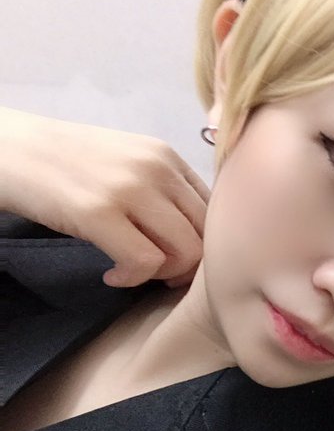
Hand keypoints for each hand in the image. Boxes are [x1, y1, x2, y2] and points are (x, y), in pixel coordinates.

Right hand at [1, 108, 210, 287]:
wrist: (9, 150)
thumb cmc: (66, 164)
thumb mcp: (125, 162)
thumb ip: (162, 189)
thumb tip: (195, 233)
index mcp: (167, 156)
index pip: (215, 212)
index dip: (204, 245)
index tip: (174, 258)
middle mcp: (157, 168)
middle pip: (209, 235)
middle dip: (189, 267)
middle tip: (157, 275)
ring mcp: (130, 189)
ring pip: (187, 252)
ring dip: (164, 276)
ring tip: (133, 273)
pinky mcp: (99, 213)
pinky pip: (145, 263)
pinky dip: (133, 280)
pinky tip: (112, 276)